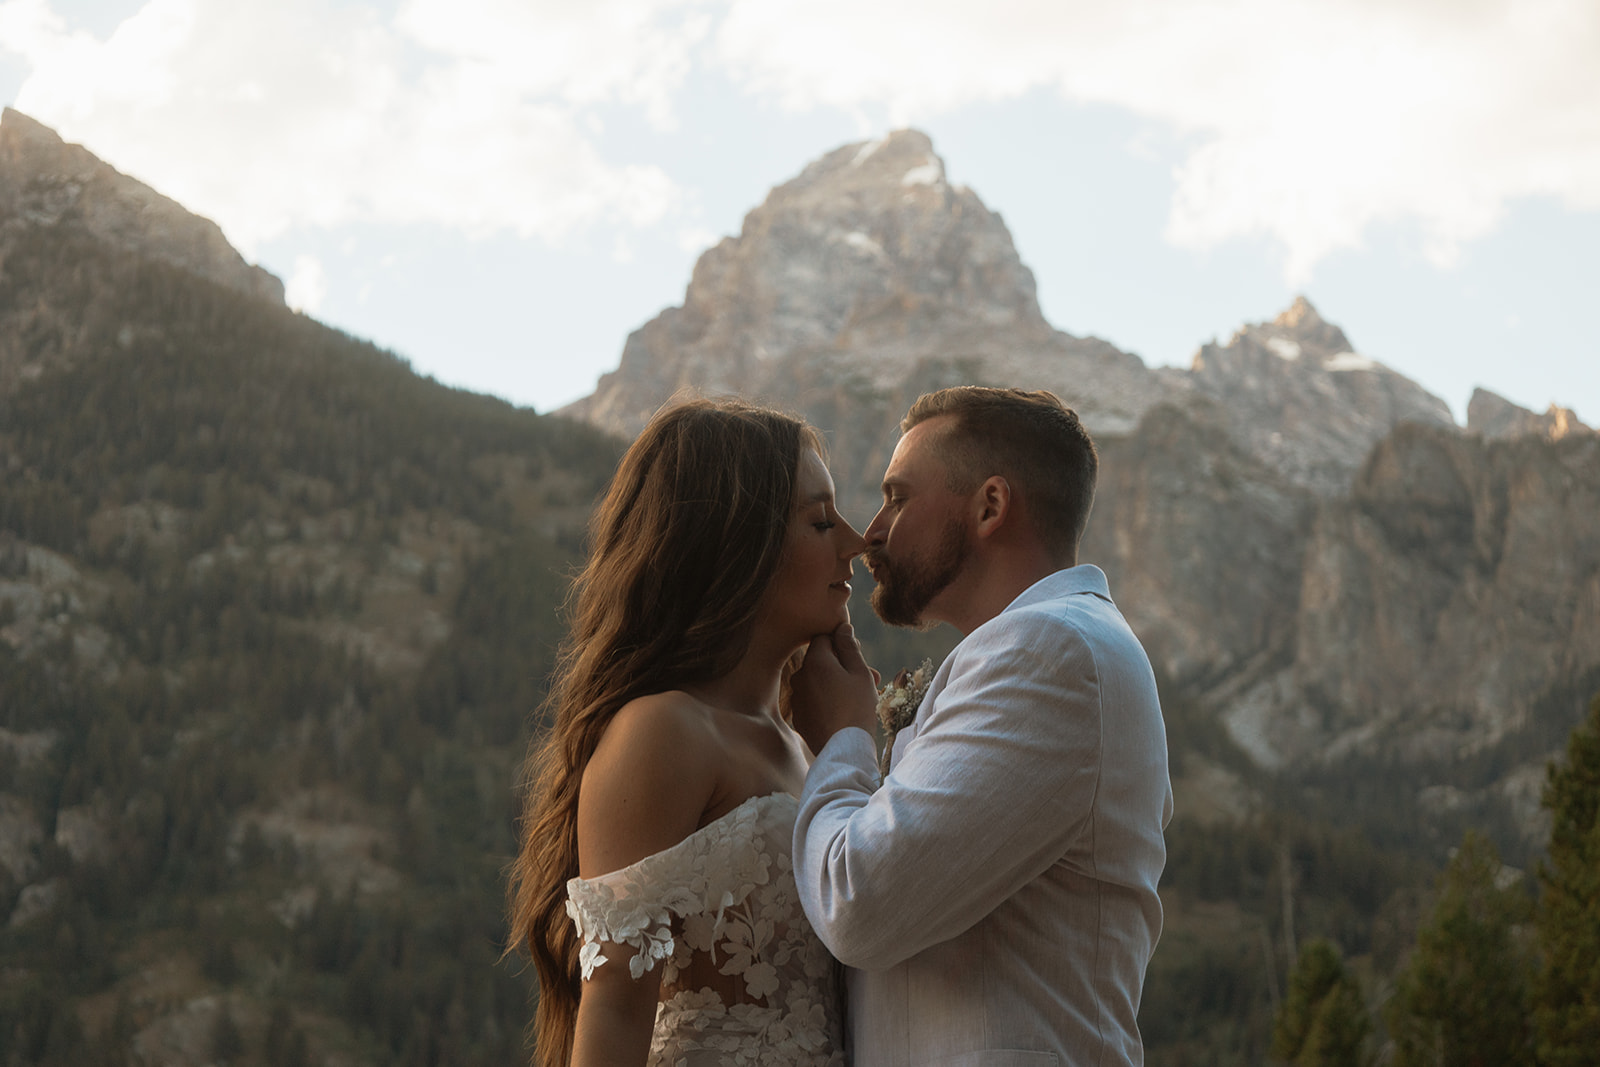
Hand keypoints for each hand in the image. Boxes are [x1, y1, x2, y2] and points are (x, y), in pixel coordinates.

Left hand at [789, 621, 878, 755]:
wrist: (844, 748)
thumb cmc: (857, 706)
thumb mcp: (859, 672)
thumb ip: (849, 646)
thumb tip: (842, 627)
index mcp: (814, 661)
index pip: (824, 638)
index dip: (843, 645)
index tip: (859, 658)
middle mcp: (799, 676)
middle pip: (821, 661)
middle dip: (842, 666)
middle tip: (870, 680)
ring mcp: (797, 698)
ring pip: (817, 682)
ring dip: (836, 684)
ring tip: (860, 698)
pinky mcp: (798, 717)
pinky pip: (813, 700)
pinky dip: (826, 701)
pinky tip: (844, 712)